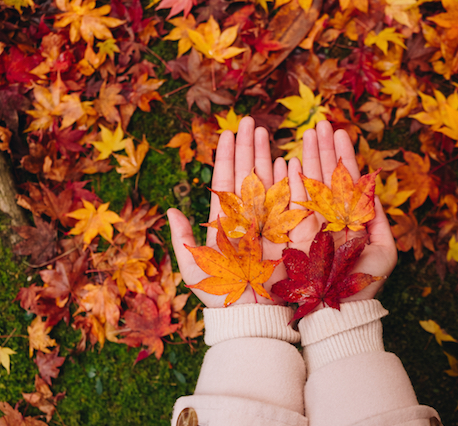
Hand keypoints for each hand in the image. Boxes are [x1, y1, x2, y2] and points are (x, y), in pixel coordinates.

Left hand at [168, 117, 287, 307]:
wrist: (250, 315)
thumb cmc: (220, 295)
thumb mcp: (194, 267)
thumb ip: (183, 238)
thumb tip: (170, 210)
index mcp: (224, 220)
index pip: (225, 180)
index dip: (226, 155)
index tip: (228, 132)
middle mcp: (246, 216)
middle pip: (246, 173)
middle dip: (247, 146)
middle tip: (249, 120)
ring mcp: (267, 220)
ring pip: (266, 180)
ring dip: (265, 155)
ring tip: (265, 131)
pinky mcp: (286, 231)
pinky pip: (287, 200)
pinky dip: (287, 179)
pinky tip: (287, 160)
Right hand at [287, 121, 396, 300]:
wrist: (338, 311)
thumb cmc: (364, 284)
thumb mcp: (383, 251)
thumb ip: (379, 219)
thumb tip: (373, 189)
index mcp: (349, 217)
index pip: (345, 180)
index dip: (342, 155)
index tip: (338, 131)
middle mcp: (328, 216)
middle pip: (325, 176)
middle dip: (322, 149)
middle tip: (320, 122)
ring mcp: (310, 222)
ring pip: (308, 184)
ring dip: (307, 158)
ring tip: (306, 133)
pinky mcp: (293, 234)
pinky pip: (290, 204)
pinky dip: (289, 183)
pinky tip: (288, 161)